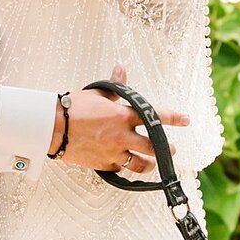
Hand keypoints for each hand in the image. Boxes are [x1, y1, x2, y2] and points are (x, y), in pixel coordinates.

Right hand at [58, 64, 187, 174]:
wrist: (53, 127)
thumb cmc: (73, 107)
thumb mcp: (97, 92)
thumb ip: (114, 86)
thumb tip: (121, 69)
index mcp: (123, 115)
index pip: (155, 116)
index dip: (174, 118)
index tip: (186, 120)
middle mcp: (122, 136)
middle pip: (154, 146)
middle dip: (166, 148)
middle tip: (172, 149)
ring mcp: (114, 152)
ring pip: (140, 164)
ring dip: (150, 164)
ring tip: (154, 164)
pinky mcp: (103, 164)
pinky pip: (121, 169)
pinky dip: (126, 168)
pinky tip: (128, 166)